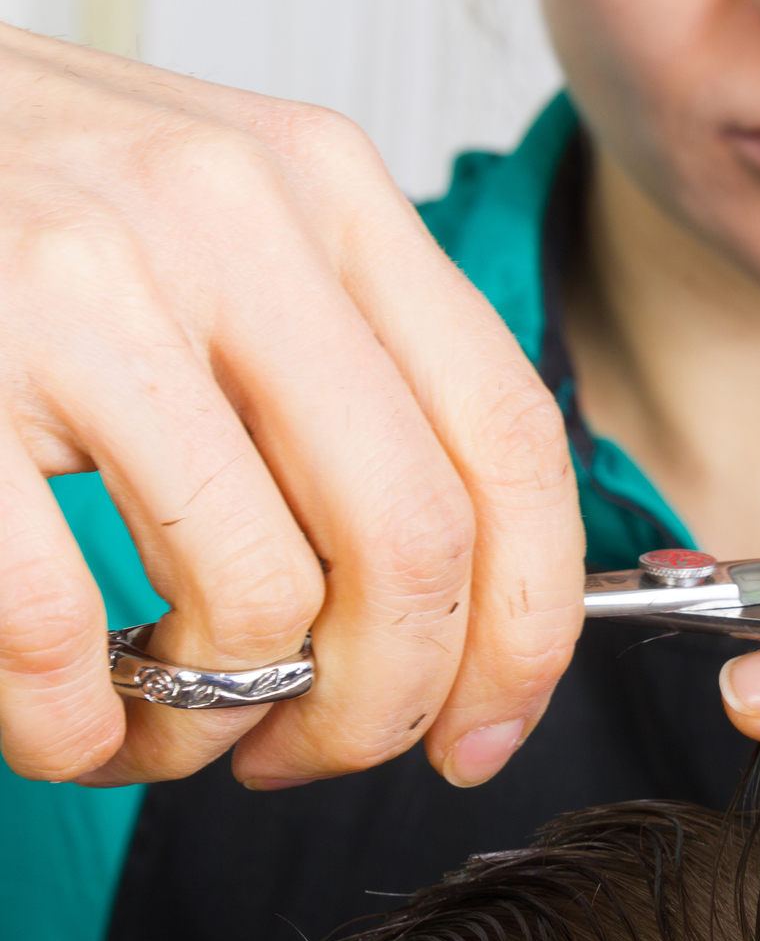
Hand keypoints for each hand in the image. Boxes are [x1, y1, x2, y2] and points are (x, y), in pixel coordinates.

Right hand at [0, 26, 582, 788]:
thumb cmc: (24, 200)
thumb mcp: (225, 229)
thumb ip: (348, 373)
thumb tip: (462, 606)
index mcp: (330, 189)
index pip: (511, 440)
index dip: (529, 622)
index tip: (489, 727)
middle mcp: (232, 223)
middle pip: (415, 539)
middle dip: (387, 701)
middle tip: (319, 751)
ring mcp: (86, 289)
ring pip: (258, 597)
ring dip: (222, 716)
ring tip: (167, 719)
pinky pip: (60, 625)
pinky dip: (76, 724)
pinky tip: (67, 719)